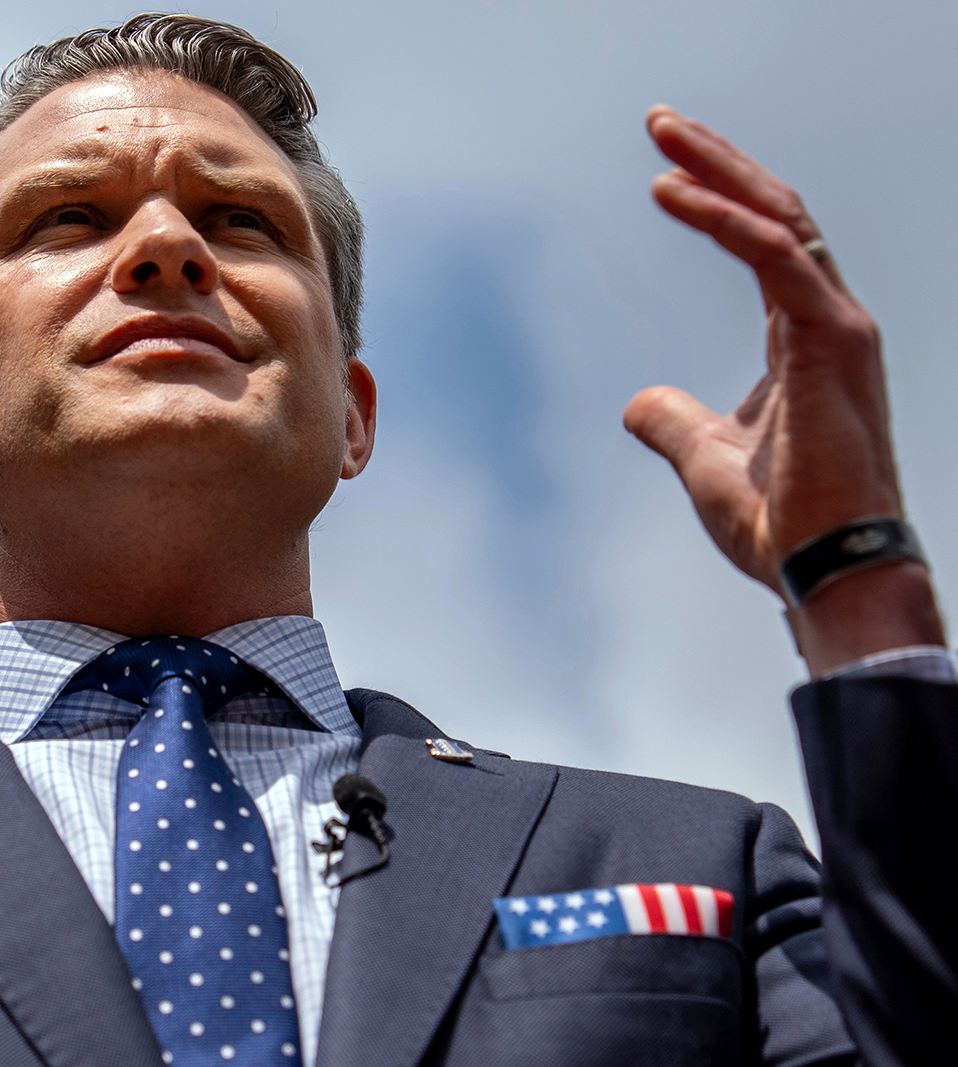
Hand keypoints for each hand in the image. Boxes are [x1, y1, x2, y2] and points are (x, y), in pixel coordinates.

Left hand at [624, 106, 943, 674]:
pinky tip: (672, 192)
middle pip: (774, 213)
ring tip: (661, 138)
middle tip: (660, 122)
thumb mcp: (706, 461)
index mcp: (802, 341)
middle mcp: (829, 321)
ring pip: (779, 219)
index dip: (720, 199)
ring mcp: (837, 328)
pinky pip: (775, 256)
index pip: (766, 244)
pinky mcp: (829, 342)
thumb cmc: (781, 522)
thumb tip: (638, 403)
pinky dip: (723, 218)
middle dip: (719, 161)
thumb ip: (675, 424)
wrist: (824, 568)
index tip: (666, 169)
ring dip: (719, 170)